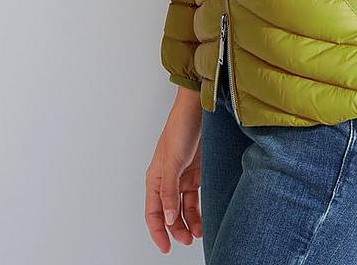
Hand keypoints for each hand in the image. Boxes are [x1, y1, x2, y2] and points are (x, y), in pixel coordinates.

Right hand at [145, 87, 202, 252]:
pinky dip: (197, 211)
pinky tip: (202, 220)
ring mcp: (182, 178)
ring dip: (188, 223)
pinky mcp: (195, 173)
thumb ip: (169, 191)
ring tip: (197, 234)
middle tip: (186, 240)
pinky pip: (194, 199)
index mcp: (155, 179)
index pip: (153, 213)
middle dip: (176, 230)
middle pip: (168, 214)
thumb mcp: (172, 161)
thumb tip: (168, 218)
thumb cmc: (180, 129)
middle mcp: (167, 181)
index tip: (166, 247)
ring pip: (182, 209)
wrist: (199, 110)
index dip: (158, 232)